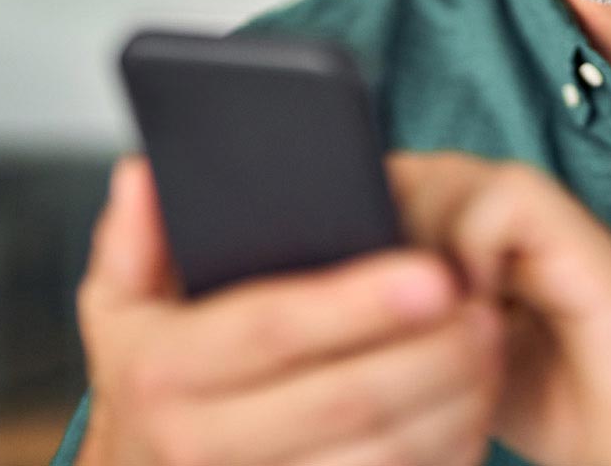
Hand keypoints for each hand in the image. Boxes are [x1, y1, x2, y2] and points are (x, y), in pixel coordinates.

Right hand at [75, 156, 502, 465]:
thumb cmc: (146, 384)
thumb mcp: (121, 306)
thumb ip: (136, 236)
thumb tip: (149, 173)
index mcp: (163, 369)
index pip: (274, 327)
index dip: (359, 302)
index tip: (435, 274)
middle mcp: (199, 441)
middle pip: (345, 397)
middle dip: (431, 351)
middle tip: (486, 308)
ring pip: (378, 454)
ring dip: (450, 402)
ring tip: (490, 347)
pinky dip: (441, 451)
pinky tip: (470, 410)